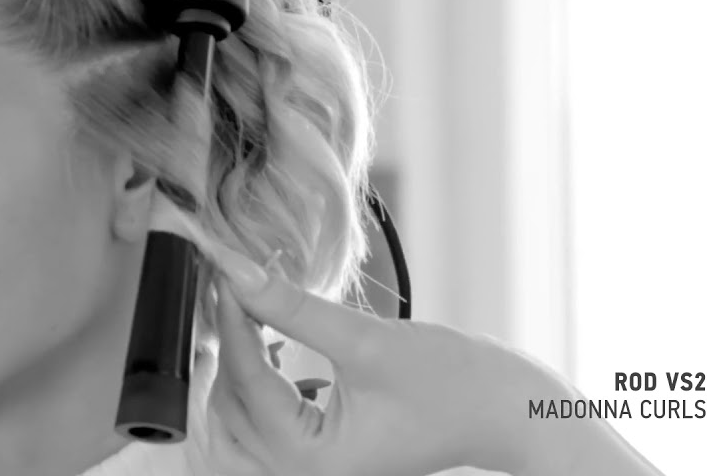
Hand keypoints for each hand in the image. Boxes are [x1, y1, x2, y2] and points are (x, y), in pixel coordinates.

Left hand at [202, 243, 568, 475]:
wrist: (504, 410)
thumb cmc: (454, 385)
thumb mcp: (366, 341)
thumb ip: (295, 309)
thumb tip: (241, 274)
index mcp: (310, 459)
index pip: (245, 380)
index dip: (231, 318)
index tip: (225, 272)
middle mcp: (301, 473)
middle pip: (225, 410)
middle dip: (223, 350)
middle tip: (231, 292)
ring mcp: (308, 469)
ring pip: (235, 422)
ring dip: (234, 369)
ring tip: (248, 316)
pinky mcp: (317, 453)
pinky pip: (261, 424)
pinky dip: (256, 384)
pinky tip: (270, 345)